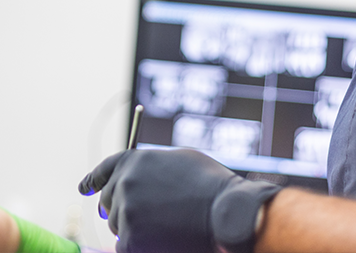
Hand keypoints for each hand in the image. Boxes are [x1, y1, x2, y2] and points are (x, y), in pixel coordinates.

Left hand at [78, 148, 279, 252]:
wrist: (222, 209)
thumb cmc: (208, 183)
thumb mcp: (178, 160)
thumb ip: (150, 167)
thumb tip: (139, 178)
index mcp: (135, 160)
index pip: (104, 170)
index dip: (94, 180)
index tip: (85, 188)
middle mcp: (124, 183)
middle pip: (109, 202)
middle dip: (121, 208)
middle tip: (145, 214)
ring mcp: (126, 211)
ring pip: (118, 225)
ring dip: (133, 227)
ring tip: (165, 223)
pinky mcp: (130, 239)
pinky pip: (124, 246)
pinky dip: (139, 244)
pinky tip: (161, 237)